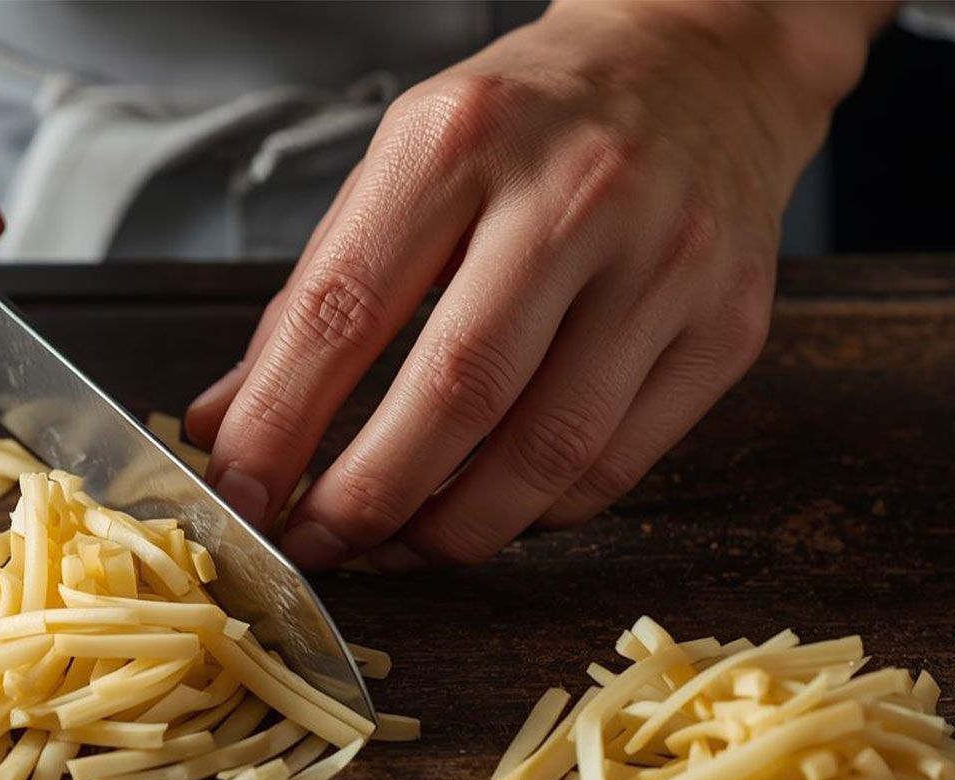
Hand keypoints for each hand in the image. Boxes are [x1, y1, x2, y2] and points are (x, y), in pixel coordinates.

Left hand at [186, 0, 892, 569]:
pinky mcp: (728, 327)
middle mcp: (575, 195)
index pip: (344, 308)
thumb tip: (226, 425)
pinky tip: (483, 511)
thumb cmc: (533, 119)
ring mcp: (667, 264)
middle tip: (313, 545)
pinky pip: (615, 466)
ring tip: (391, 546)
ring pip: (546, 453)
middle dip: (364, 499)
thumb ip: (313, 297)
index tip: (242, 492)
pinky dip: (534, 515)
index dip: (280, 422)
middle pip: (455, 395)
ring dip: (449, 529)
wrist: (701, 58)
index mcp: (462, 140)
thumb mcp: (404, 165)